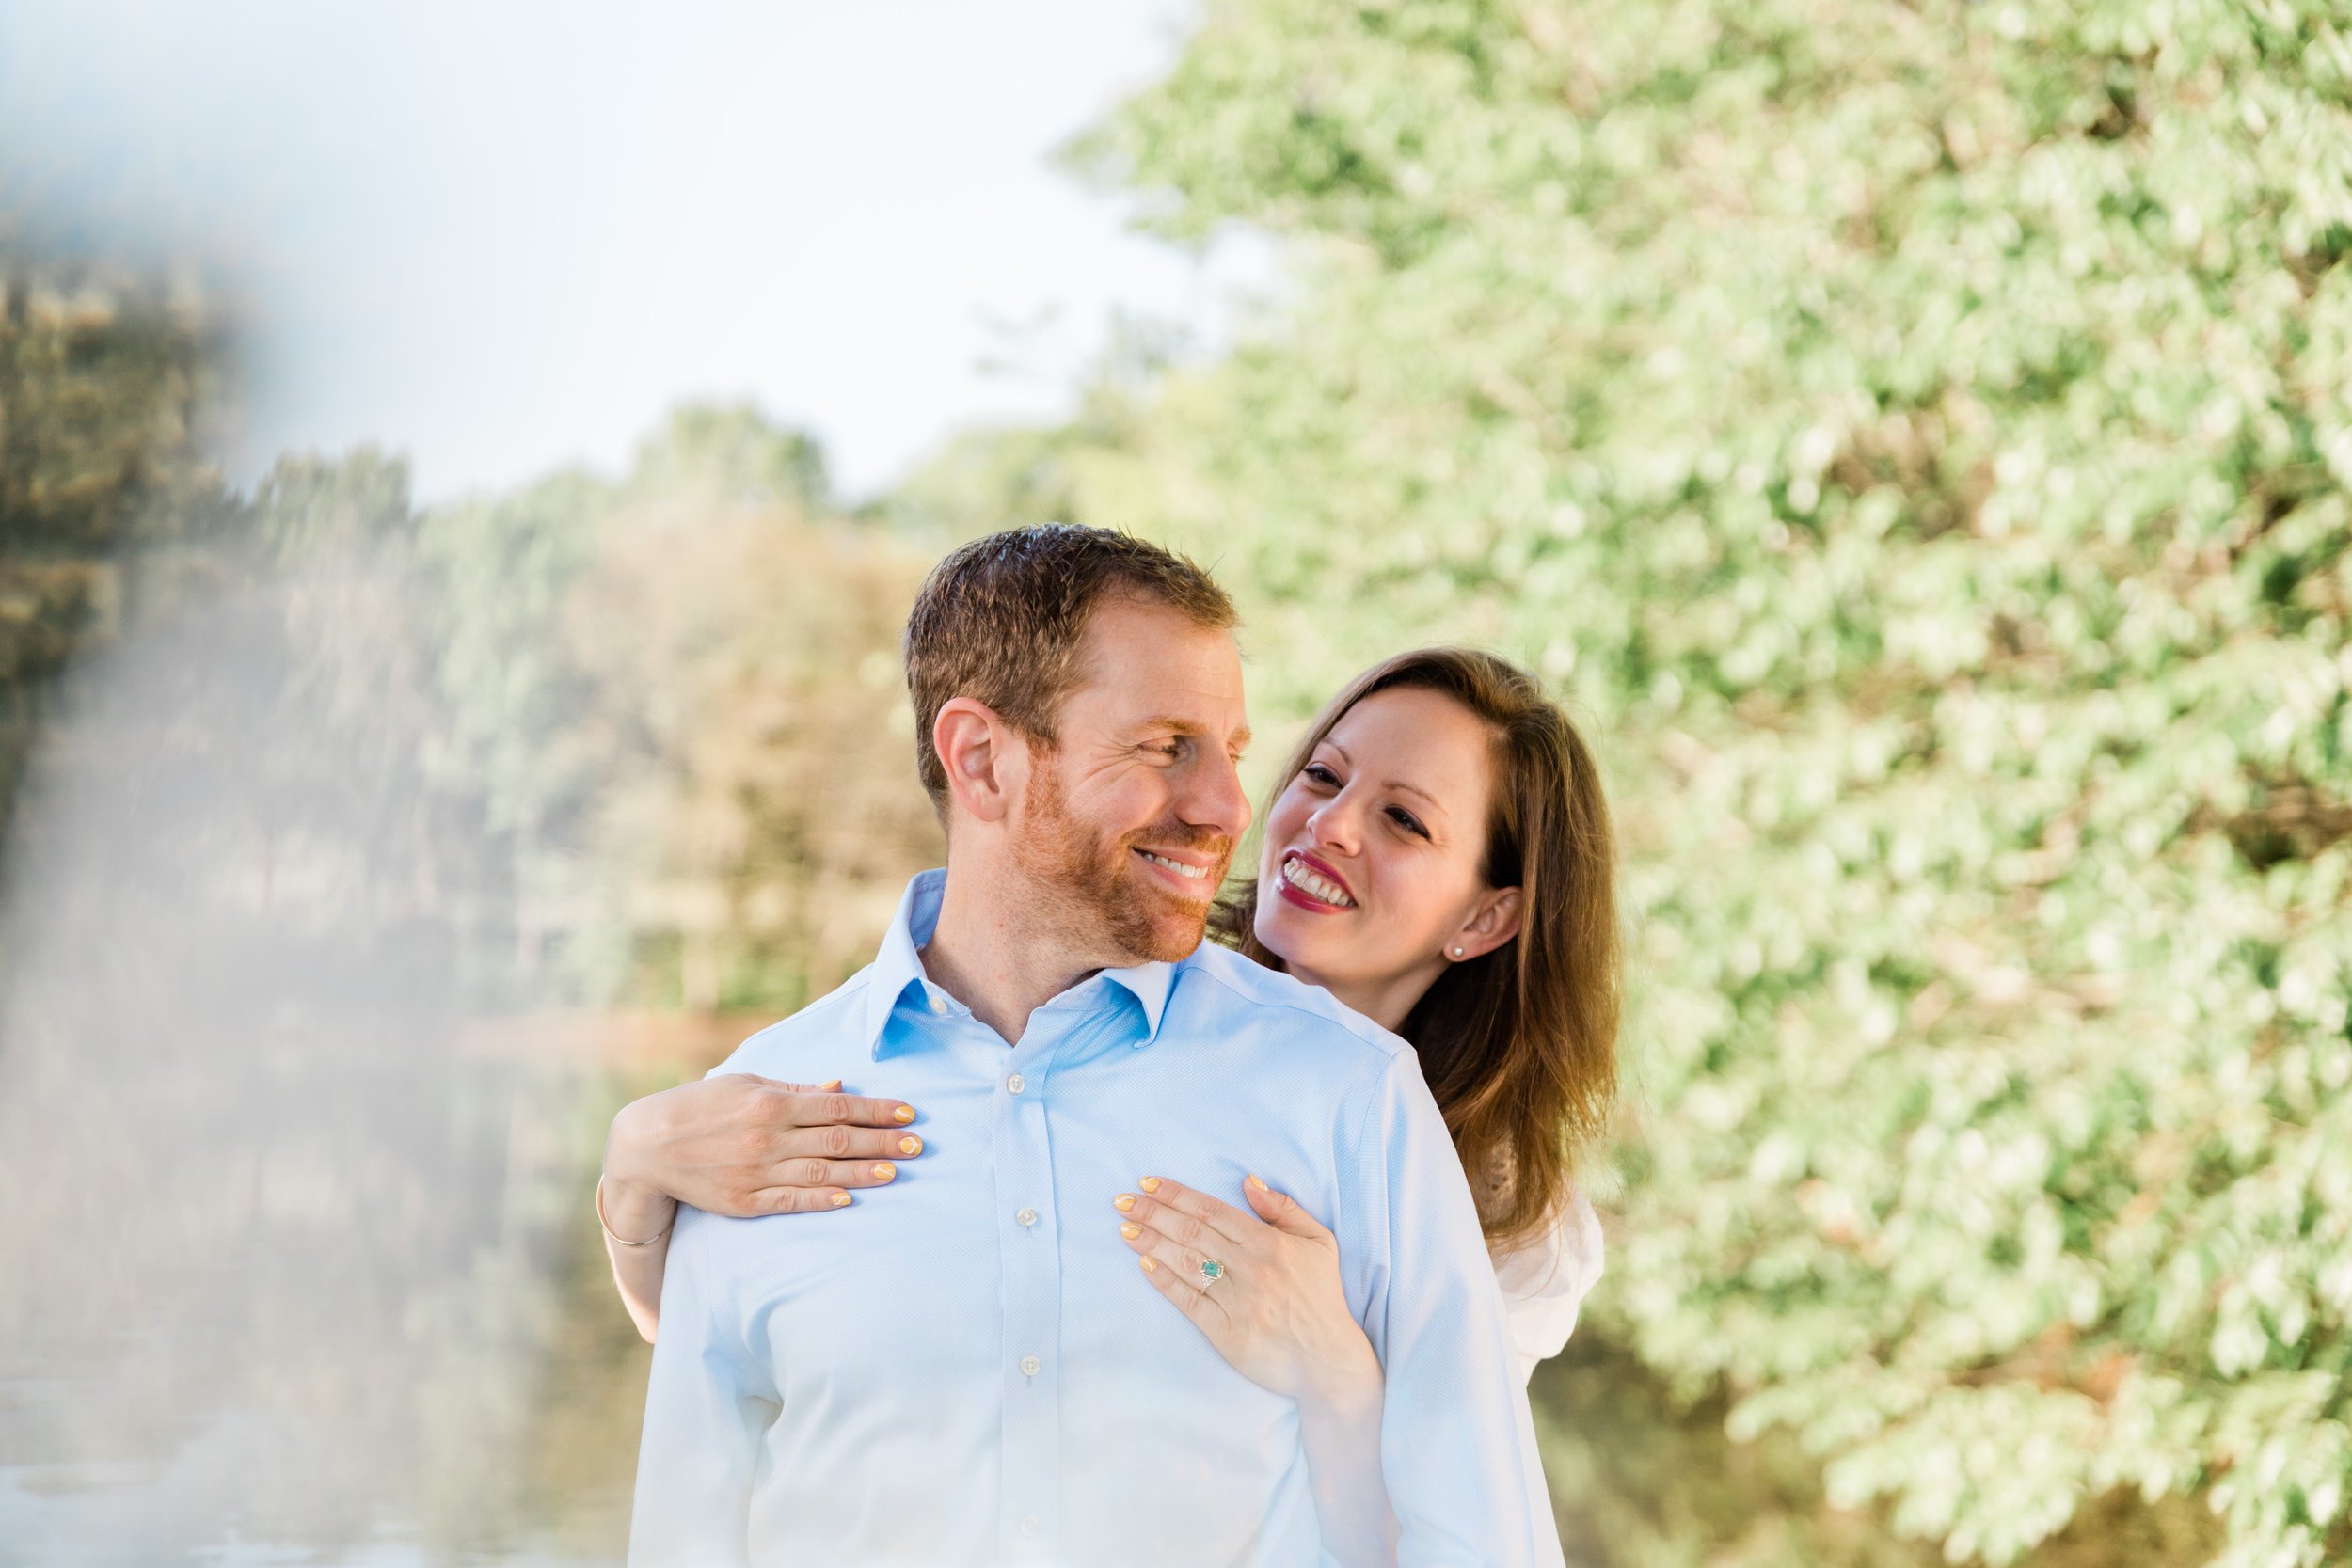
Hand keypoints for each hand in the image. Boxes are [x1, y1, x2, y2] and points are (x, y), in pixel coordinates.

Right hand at [602, 1073, 920, 1223]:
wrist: (648, 1147)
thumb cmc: (701, 1106)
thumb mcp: (745, 1085)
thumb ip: (794, 1088)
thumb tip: (839, 1088)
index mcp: (771, 1102)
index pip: (837, 1107)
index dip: (876, 1110)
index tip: (908, 1113)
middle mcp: (768, 1137)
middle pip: (837, 1140)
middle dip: (881, 1141)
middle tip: (917, 1145)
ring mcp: (757, 1171)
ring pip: (822, 1173)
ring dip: (862, 1173)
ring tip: (896, 1171)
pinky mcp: (745, 1201)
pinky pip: (792, 1202)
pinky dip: (823, 1201)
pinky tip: (850, 1199)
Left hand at [1114, 1174, 1382, 1411]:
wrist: (1329, 1359)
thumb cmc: (1322, 1297)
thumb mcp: (1318, 1242)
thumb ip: (1284, 1209)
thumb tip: (1247, 1182)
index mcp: (1269, 1243)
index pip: (1212, 1211)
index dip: (1178, 1195)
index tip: (1149, 1184)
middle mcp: (1251, 1269)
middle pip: (1192, 1233)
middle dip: (1154, 1213)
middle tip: (1123, 1201)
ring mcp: (1237, 1302)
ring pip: (1186, 1263)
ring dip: (1152, 1242)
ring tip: (1125, 1228)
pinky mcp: (1226, 1333)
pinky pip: (1189, 1301)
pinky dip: (1165, 1281)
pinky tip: (1144, 1264)